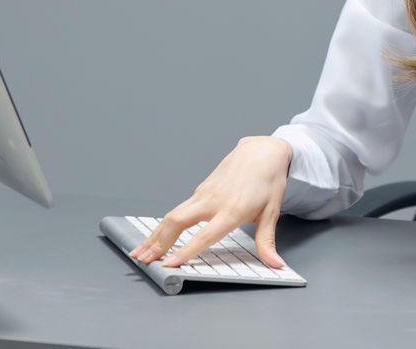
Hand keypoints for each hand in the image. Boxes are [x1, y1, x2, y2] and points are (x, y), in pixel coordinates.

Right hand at [129, 136, 292, 268]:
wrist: (262, 151)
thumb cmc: (268, 180)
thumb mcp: (272, 213)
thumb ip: (267, 241)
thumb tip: (276, 264)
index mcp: (233, 209)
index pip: (205, 235)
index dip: (186, 251)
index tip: (169, 264)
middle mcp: (213, 201)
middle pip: (177, 221)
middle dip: (157, 243)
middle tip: (143, 260)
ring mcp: (204, 194)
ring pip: (172, 215)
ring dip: (154, 234)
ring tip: (140, 252)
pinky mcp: (200, 190)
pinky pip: (178, 209)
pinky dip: (164, 225)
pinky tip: (157, 236)